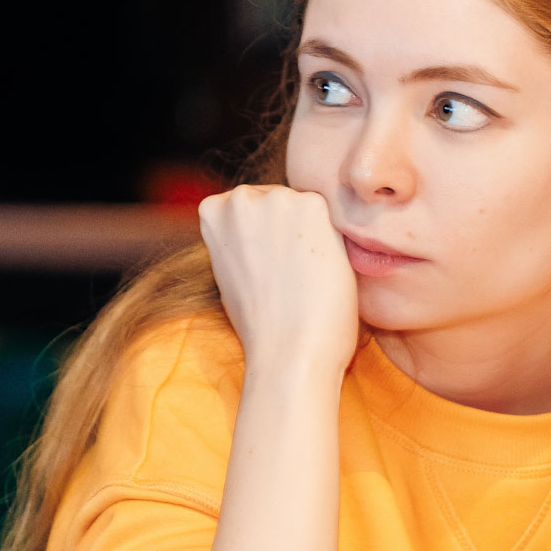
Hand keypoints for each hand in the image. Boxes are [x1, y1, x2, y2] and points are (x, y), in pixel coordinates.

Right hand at [198, 185, 360, 378]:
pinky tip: (323, 272)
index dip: (270, 240)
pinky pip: (335, 218)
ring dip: (315, 235)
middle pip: (282, 201)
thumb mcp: (230, 272)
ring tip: (305, 276)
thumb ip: (240, 240)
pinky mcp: (313, 206)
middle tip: (291, 275)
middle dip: (291, 230)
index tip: (271, 269)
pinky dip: (337, 243)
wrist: (288, 353)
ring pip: (309, 208)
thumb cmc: (262, 325)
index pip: (255, 208)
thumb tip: (262, 229)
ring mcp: (277, 198)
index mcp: (213, 210)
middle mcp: (240, 198)